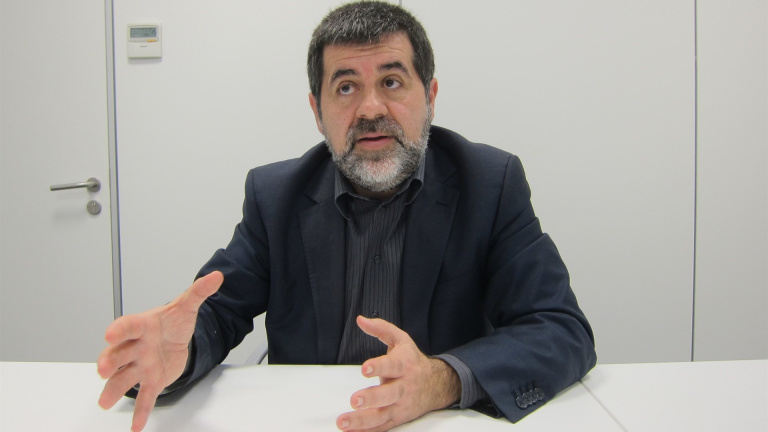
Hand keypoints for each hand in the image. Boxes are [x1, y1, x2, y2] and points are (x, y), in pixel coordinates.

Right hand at [97, 271, 222, 431]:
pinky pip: (144, 397)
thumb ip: (199, 291)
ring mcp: (141, 365)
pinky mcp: (151, 381)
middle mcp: (136, 347)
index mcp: (142, 325)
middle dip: (109, 361)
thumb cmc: (172, 322)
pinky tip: (135, 427)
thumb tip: (216, 276)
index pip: (128, 326)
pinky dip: (140, 412)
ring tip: (104, 402)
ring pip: (123, 378)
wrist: (176, 338)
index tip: (109, 333)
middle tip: (103, 368)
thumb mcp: (187, 305)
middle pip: (119, 353)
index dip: (119, 329)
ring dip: (113, 389)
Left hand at [336, 316, 460, 430]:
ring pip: (383, 415)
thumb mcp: (401, 340)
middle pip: (389, 394)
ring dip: (362, 421)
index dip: (379, 367)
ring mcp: (401, 405)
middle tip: (355, 400)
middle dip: (372, 398)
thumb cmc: (413, 360)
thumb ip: (381, 329)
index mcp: (405, 365)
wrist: (437, 384)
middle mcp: (404, 387)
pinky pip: (382, 427)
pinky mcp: (397, 418)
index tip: (365, 369)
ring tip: (344, 422)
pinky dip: (366, 431)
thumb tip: (360, 320)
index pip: (392, 365)